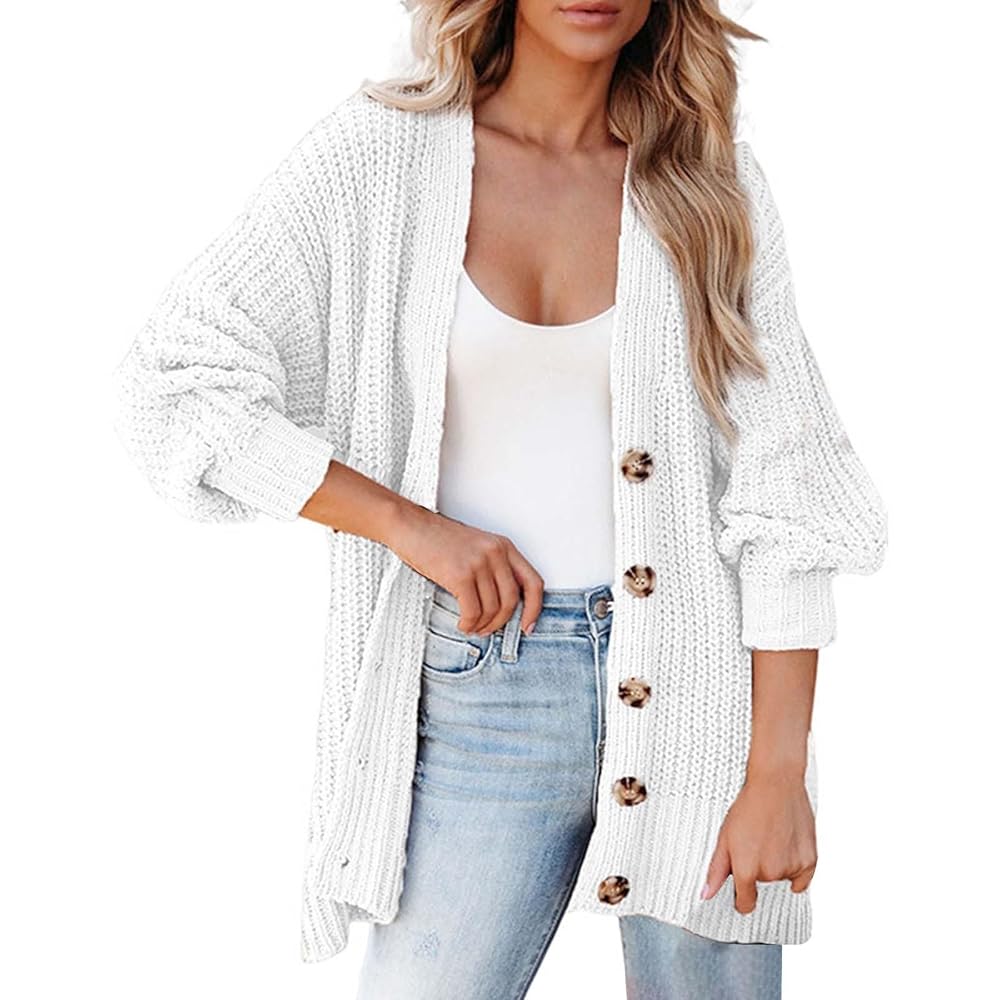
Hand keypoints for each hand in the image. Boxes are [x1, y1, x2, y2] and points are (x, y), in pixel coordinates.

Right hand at [386, 502, 544, 635]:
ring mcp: (478, 562)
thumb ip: (492, 569)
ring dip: (481, 625)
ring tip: (470, 626)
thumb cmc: (437, 539)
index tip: (527, 627)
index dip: (534, 609)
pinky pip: (472, 611)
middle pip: (511, 600)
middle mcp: (496, 552)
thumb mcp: (475, 548)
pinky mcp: (460, 574)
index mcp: (504, 546)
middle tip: (487, 629)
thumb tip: (501, 607)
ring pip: (491, 609)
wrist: (409, 525)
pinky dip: (468, 623)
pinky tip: (462, 624)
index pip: (533, 582)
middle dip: (500, 622)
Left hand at [701, 768, 816, 913]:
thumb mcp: (724, 837)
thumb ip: (716, 870)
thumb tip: (707, 894)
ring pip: (782, 879)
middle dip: (758, 869)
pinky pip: (801, 878)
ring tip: (771, 837)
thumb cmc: (748, 806)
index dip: (741, 898)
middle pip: (763, 885)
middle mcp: (771, 873)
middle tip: (756, 842)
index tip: (741, 891)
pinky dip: (795, 866)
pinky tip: (786, 845)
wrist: (776, 784)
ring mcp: (792, 868)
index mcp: (747, 870)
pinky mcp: (810, 861)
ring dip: (777, 865)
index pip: (745, 903)